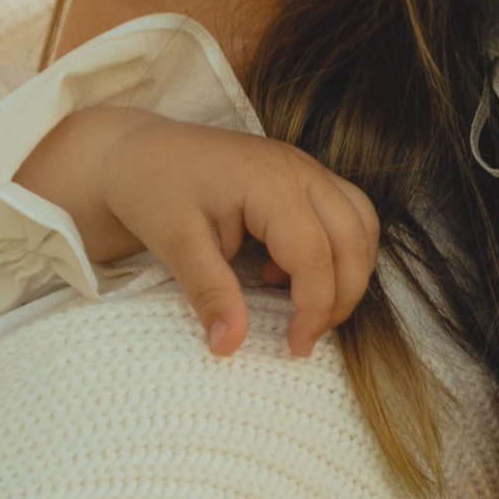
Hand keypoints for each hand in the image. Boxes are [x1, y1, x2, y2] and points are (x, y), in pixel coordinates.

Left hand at [20, 105, 382, 361]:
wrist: (136, 152)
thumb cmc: (153, 190)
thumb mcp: (175, 244)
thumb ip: (209, 293)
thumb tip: (229, 346)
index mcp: (270, 182)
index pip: (316, 255)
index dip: (315, 308)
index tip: (295, 347)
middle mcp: (299, 169)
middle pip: (354, 238)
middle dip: (342, 295)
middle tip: (307, 335)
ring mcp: (304, 168)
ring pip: (361, 223)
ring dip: (350, 271)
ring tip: (310, 309)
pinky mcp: (300, 177)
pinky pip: (346, 213)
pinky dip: (339, 250)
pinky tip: (287, 274)